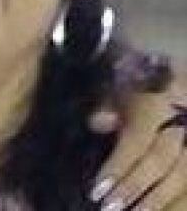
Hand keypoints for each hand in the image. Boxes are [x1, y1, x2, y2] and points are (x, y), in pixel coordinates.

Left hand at [88, 56, 186, 210]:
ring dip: (159, 202)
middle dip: (135, 188)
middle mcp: (182, 126)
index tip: (97, 191)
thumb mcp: (122, 86)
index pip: (137, 143)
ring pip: (184, 179)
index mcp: (158, 108)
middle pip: (161, 164)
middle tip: (110, 208)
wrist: (176, 77)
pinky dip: (178, 203)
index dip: (118, 168)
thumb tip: (97, 122)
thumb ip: (108, 104)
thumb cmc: (142, 85)